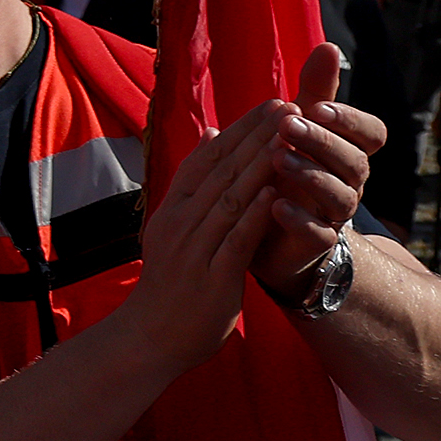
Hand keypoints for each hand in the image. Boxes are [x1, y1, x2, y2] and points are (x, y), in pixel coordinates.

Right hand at [130, 101, 292, 362]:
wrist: (150, 336)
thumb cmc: (170, 283)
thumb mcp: (175, 227)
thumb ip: (194, 185)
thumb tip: (210, 135)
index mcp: (172, 209)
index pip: (207, 158)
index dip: (241, 129)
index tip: (271, 104)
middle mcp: (179, 222)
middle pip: (221, 170)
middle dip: (257, 136)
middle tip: (289, 105)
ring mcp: (193, 248)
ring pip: (229, 198)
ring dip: (260, 165)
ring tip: (289, 137)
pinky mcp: (210, 276)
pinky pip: (234, 239)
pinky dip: (253, 214)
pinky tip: (274, 193)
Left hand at [257, 45, 382, 287]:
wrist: (270, 233)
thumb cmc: (290, 169)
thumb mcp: (299, 127)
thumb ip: (315, 92)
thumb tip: (328, 45)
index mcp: (347, 152)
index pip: (371, 133)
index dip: (350, 119)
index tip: (318, 106)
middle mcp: (350, 182)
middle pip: (355, 161)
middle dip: (323, 141)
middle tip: (288, 125)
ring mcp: (336, 215)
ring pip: (340, 196)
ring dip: (310, 174)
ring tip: (276, 158)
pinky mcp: (316, 244)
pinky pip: (317, 234)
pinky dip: (298, 219)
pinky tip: (274, 204)